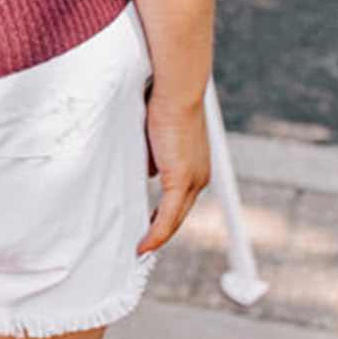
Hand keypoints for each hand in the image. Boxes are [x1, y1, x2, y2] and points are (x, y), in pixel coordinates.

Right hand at [137, 86, 210, 254]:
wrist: (177, 89)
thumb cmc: (165, 101)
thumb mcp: (158, 132)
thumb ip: (155, 155)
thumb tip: (148, 171)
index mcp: (196, 165)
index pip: (180, 199)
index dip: (164, 214)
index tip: (147, 222)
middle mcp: (199, 177)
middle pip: (178, 214)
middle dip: (159, 231)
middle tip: (141, 243)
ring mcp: (192, 180)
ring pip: (173, 219)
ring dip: (156, 236)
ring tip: (139, 249)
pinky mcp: (180, 180)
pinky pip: (166, 217)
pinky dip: (155, 234)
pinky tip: (143, 246)